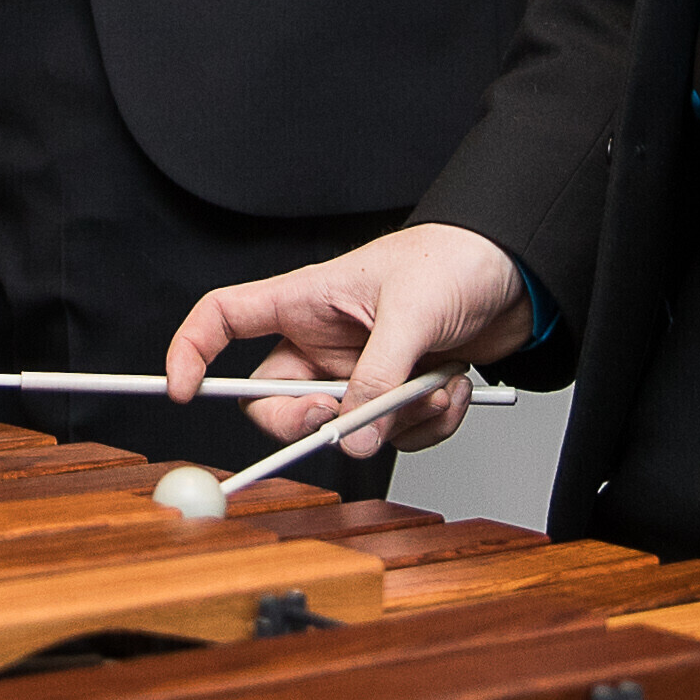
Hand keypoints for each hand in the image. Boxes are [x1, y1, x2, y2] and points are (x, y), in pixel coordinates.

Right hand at [164, 222, 533, 459]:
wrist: (518, 275)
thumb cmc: (454, 261)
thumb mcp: (411, 314)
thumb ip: (378, 378)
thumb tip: (353, 438)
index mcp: (306, 299)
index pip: (224, 318)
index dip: (193, 351)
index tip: (182, 391)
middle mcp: (325, 341)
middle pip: (277, 399)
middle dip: (309, 422)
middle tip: (341, 424)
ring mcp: (361, 372)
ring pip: (345, 429)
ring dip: (394, 422)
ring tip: (435, 386)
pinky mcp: (397, 395)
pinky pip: (393, 436)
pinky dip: (426, 425)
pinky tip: (453, 390)